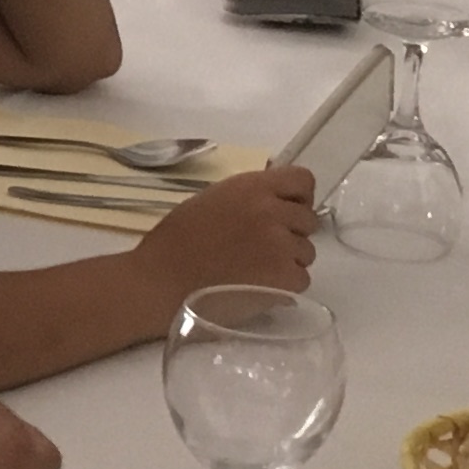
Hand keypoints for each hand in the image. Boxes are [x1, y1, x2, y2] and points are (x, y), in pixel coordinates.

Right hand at [127, 168, 319, 302]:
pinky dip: (285, 287)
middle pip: (308, 220)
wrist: (160, 282)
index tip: (285, 211)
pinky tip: (258, 287)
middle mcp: (272, 212)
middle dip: (290, 233)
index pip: (303, 180)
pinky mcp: (285, 279)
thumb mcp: (210, 200)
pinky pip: (301, 279)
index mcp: (252, 187)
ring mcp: (281, 246)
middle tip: (261, 248)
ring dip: (287, 261)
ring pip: (306, 252)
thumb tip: (275, 193)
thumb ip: (247, 196)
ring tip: (255, 271)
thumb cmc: (175, 242)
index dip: (298, 197)